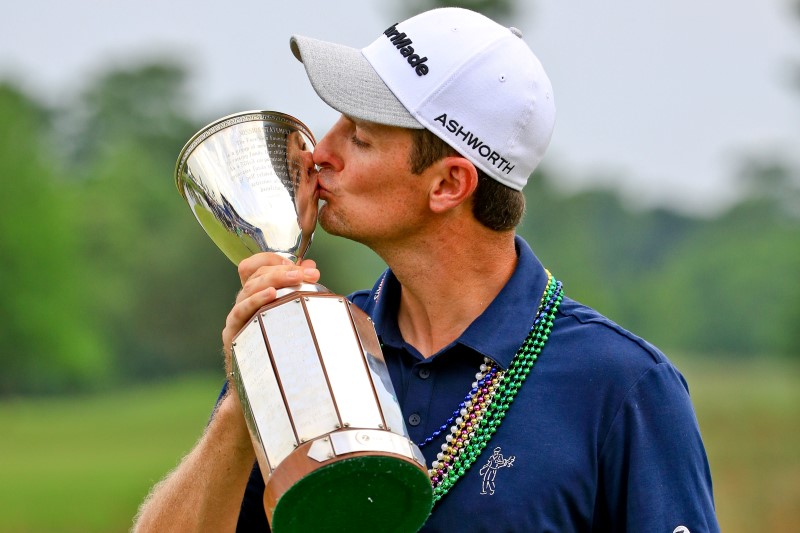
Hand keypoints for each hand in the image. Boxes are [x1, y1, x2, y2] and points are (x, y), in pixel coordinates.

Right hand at [222, 253, 320, 374]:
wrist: (260, 386)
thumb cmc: (276, 348)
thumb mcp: (288, 315)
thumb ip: (297, 290)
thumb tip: (311, 266)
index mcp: (254, 295)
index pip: (256, 266)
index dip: (275, 259)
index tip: (303, 265)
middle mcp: (243, 302)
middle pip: (256, 274)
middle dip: (284, 269)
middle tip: (310, 273)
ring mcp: (236, 317)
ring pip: (249, 289)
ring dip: (274, 279)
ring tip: (296, 277)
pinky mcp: (233, 333)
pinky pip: (239, 312)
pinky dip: (255, 300)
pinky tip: (271, 295)